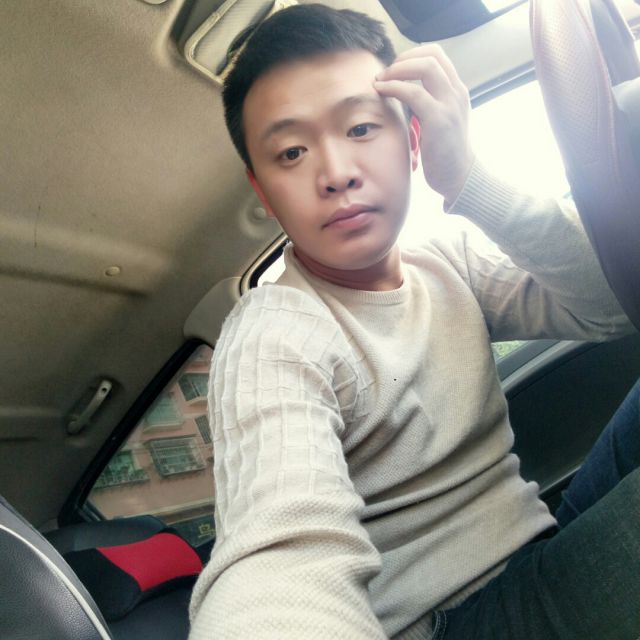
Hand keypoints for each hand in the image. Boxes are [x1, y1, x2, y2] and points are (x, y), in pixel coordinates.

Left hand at [374, 44, 474, 204]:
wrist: (460, 178)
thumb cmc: (445, 155)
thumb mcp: (441, 122)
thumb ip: (429, 105)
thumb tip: (404, 96)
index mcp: (457, 91)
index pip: (437, 55)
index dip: (412, 55)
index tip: (394, 69)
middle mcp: (457, 93)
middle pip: (431, 55)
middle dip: (402, 59)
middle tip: (384, 74)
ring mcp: (450, 104)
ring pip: (424, 66)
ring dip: (396, 70)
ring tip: (379, 81)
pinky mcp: (439, 119)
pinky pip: (414, 92)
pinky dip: (394, 87)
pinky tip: (381, 92)